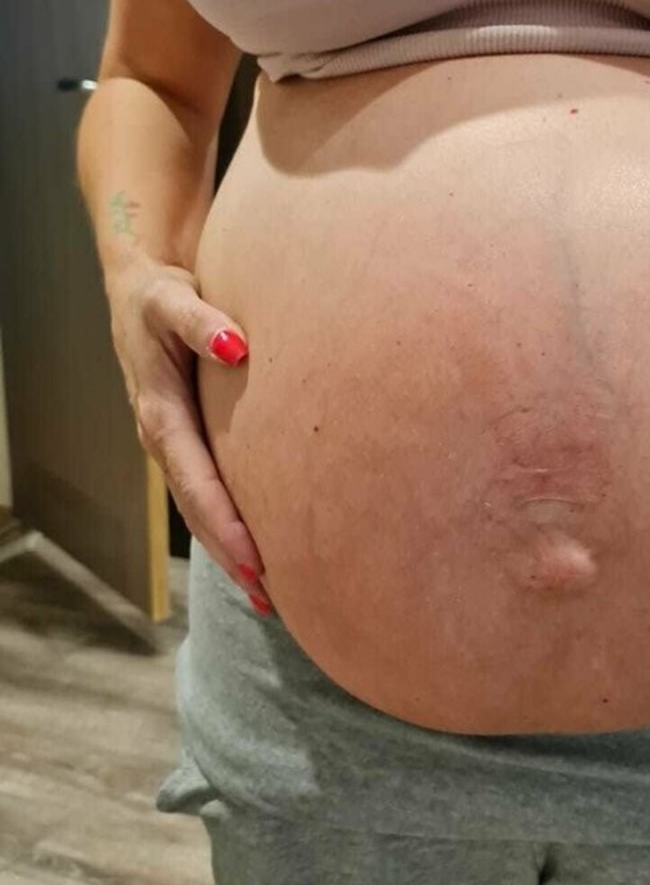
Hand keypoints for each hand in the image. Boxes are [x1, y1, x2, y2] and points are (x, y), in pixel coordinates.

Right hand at [107, 259, 272, 613]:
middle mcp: (165, 438)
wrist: (141, 287)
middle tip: (273, 598)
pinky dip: (232, 523)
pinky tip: (261, 549)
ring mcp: (176, 443)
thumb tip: (236, 346)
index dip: (226, 524)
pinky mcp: (191, 438)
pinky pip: (211, 490)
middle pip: (200, 510)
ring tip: (272, 594)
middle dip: (232, 556)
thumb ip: (201, 322)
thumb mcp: (172, 300)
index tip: (257, 561)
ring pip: (203, 508)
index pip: (197, 483)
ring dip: (233, 550)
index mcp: (159, 414)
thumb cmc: (160, 294)